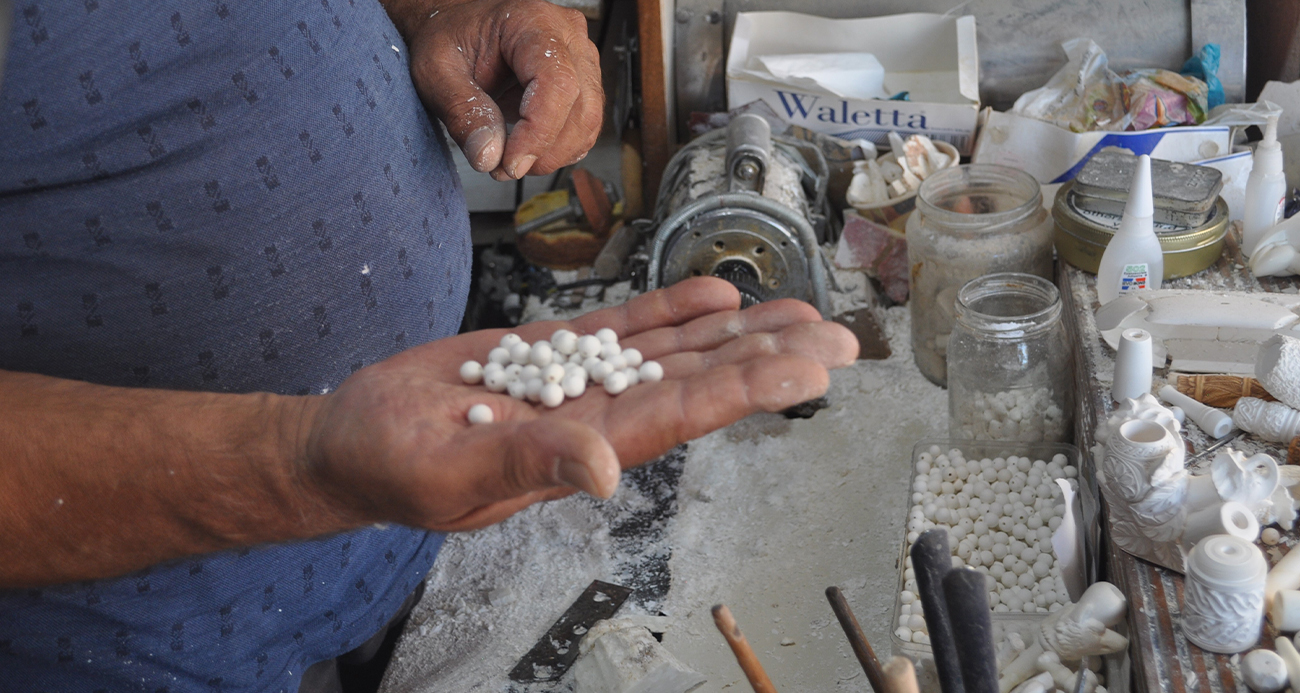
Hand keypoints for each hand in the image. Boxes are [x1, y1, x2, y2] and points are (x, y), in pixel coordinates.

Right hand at [302, 278, 858, 531]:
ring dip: (735, 331)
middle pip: (698, 379)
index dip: (747, 389)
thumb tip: (601, 470)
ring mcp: (579, 379)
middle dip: (768, 358)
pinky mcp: (550, 350)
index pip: (681, 413)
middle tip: (838, 338)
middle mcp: (596, 413)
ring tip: (798, 312)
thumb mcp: (451, 471)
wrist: (352, 437)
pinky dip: (669, 308)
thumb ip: (526, 463)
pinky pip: (622, 325)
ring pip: (672, 349)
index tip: (808, 370)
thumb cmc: (391, 467)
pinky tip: (714, 296)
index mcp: (581, 448)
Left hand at [395, 0, 602, 179]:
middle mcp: (567, 36)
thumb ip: (461, 110)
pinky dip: (556, 148)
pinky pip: (583, 126)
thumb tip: (489, 155)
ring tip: (508, 157)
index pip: (557, 82)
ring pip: (587, 122)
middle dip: (544, 151)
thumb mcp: (436, 70)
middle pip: (581, 108)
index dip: (538, 132)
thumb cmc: (448, 37)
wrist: (455, 28)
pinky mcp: (581, 82)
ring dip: (551, 154)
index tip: (510, 163)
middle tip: (503, 167)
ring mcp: (580, 59)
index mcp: (533, 22)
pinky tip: (524, 143)